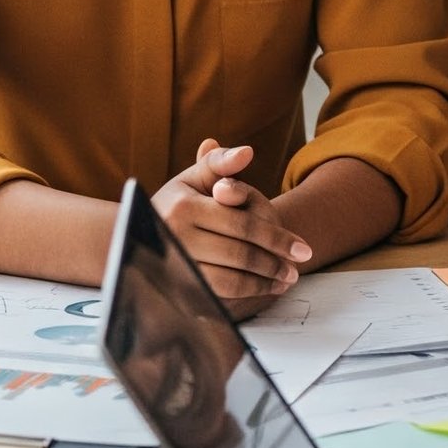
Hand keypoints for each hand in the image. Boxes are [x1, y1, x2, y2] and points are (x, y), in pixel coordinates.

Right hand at [151, 142, 312, 311]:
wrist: (144, 230)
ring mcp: (171, 267)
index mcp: (183, 207)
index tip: (304, 248)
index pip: (242, 226)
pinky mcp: (172, 287)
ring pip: (227, 281)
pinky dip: (242, 295)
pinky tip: (263, 289)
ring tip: (285, 281)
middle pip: (238, 255)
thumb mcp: (198, 174)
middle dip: (274, 264)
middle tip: (297, 270)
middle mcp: (175, 239)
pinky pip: (214, 295)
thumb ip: (222, 161)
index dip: (277, 238)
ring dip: (261, 284)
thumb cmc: (184, 197)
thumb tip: (246, 152)